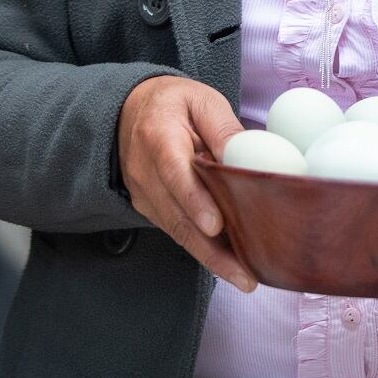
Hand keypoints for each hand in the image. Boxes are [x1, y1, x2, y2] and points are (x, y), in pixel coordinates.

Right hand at [116, 75, 255, 292]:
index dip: (194, 200)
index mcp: (158, 135)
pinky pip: (177, 232)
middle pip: (177, 216)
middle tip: (243, 273)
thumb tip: (247, 160)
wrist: (129, 111)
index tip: (215, 225)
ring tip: (243, 277)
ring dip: (210, 258)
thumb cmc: (172, 104)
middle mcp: (145, 171)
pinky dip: (203, 250)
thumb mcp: (201, 100)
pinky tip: (230, 264)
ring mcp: (145, 194)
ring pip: (178, 232)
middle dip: (211, 249)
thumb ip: (224, 128)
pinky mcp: (150, 209)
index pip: (174, 172)